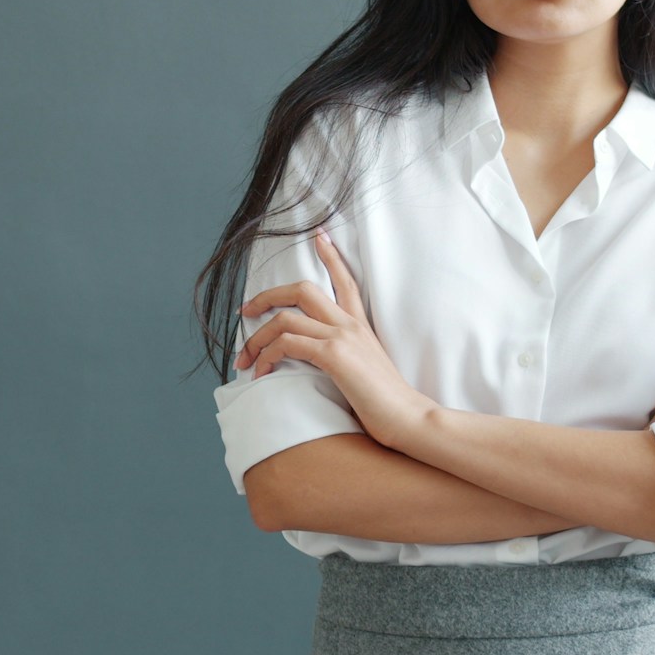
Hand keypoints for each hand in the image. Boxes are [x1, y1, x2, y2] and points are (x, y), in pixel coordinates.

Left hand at [235, 227, 428, 446]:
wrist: (409, 418)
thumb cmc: (388, 405)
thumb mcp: (366, 371)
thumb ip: (347, 358)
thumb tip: (320, 363)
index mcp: (361, 325)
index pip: (345, 281)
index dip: (331, 256)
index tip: (318, 235)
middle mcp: (351, 324)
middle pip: (302, 289)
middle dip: (266, 296)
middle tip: (246, 312)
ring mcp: (342, 336)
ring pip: (285, 317)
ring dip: (256, 338)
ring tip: (244, 359)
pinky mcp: (334, 355)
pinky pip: (287, 343)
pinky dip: (266, 355)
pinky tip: (261, 373)